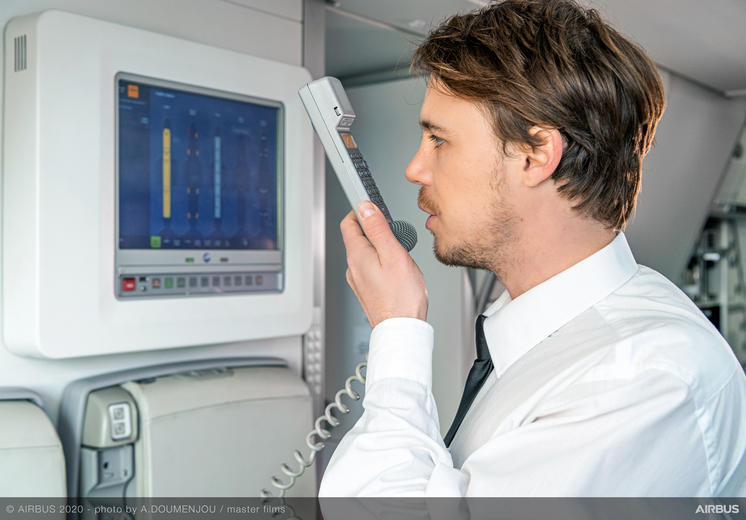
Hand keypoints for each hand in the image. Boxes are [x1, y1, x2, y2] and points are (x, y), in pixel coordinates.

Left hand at [341, 201, 427, 327]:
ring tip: (399, 253)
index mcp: (356, 256)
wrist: (401, 330)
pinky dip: (381, 262)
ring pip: (365, 253)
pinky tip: (397, 270)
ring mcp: (358, 281)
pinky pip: (370, 268)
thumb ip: (378, 229)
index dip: (360, 211)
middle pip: (357, 238)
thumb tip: (365, 208)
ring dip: (379, 247)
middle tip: (394, 232)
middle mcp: (353, 268)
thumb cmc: (401, 298)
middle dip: (374, 229)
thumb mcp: (393, 254)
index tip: (373, 207)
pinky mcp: (366, 290)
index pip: (349, 223)